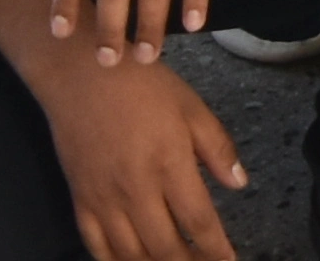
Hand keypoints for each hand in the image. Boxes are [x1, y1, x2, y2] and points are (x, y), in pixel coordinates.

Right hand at [0, 0, 244, 260]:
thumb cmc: (143, 86)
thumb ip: (217, 149)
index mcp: (170, 165)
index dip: (216, 251)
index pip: (198, 222)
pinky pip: (96, 245)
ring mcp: (104, 199)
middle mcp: (136, 190)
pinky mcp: (80, 201)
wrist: (81, 76)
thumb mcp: (192, 108)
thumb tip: (239, 184)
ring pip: (131, 254)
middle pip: (165, 248)